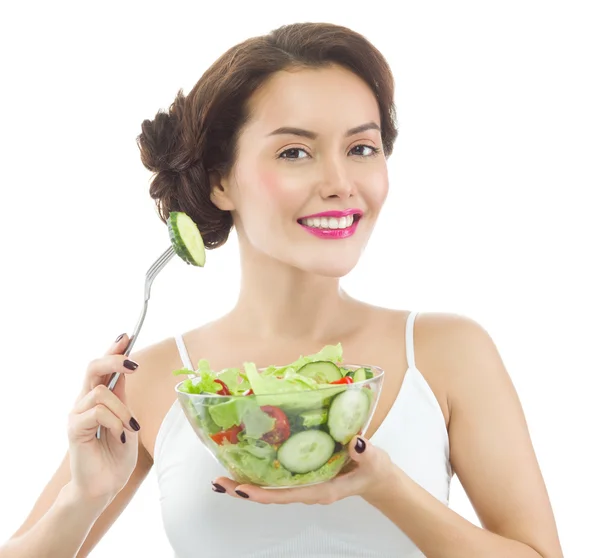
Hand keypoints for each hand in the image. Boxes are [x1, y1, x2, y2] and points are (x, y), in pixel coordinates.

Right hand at [66, 334, 141, 503]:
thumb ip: (123, 396)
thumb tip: (126, 368)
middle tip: (133, 363)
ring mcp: (77, 414)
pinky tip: (120, 437)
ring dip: (122, 410)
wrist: (104, 486)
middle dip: (113, 359)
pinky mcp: (74, 429)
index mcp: (98, 398)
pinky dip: (115, 423)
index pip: (102, 367)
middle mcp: (84, 402)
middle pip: (92, 367)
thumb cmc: (116, 455)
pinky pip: (97, 412)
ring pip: (101, 392)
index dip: (113, 349)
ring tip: (129, 429)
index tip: (127, 335)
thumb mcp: (127, 419)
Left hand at [212, 435, 392, 504]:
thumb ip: (366, 452)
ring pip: (271, 488)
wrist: (376, 478)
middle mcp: (307, 490)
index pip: (285, 495)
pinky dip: (260, 472)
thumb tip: (355, 441)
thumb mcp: (375, 461)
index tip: (241, 488)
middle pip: (270, 495)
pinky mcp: (304, 474)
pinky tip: (246, 462)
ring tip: (223, 476)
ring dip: (247, 482)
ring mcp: (304, 484)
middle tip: (219, 481)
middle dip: (244, 490)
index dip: (262, 494)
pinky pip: (277, 478)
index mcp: (321, 490)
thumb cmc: (375, 470)